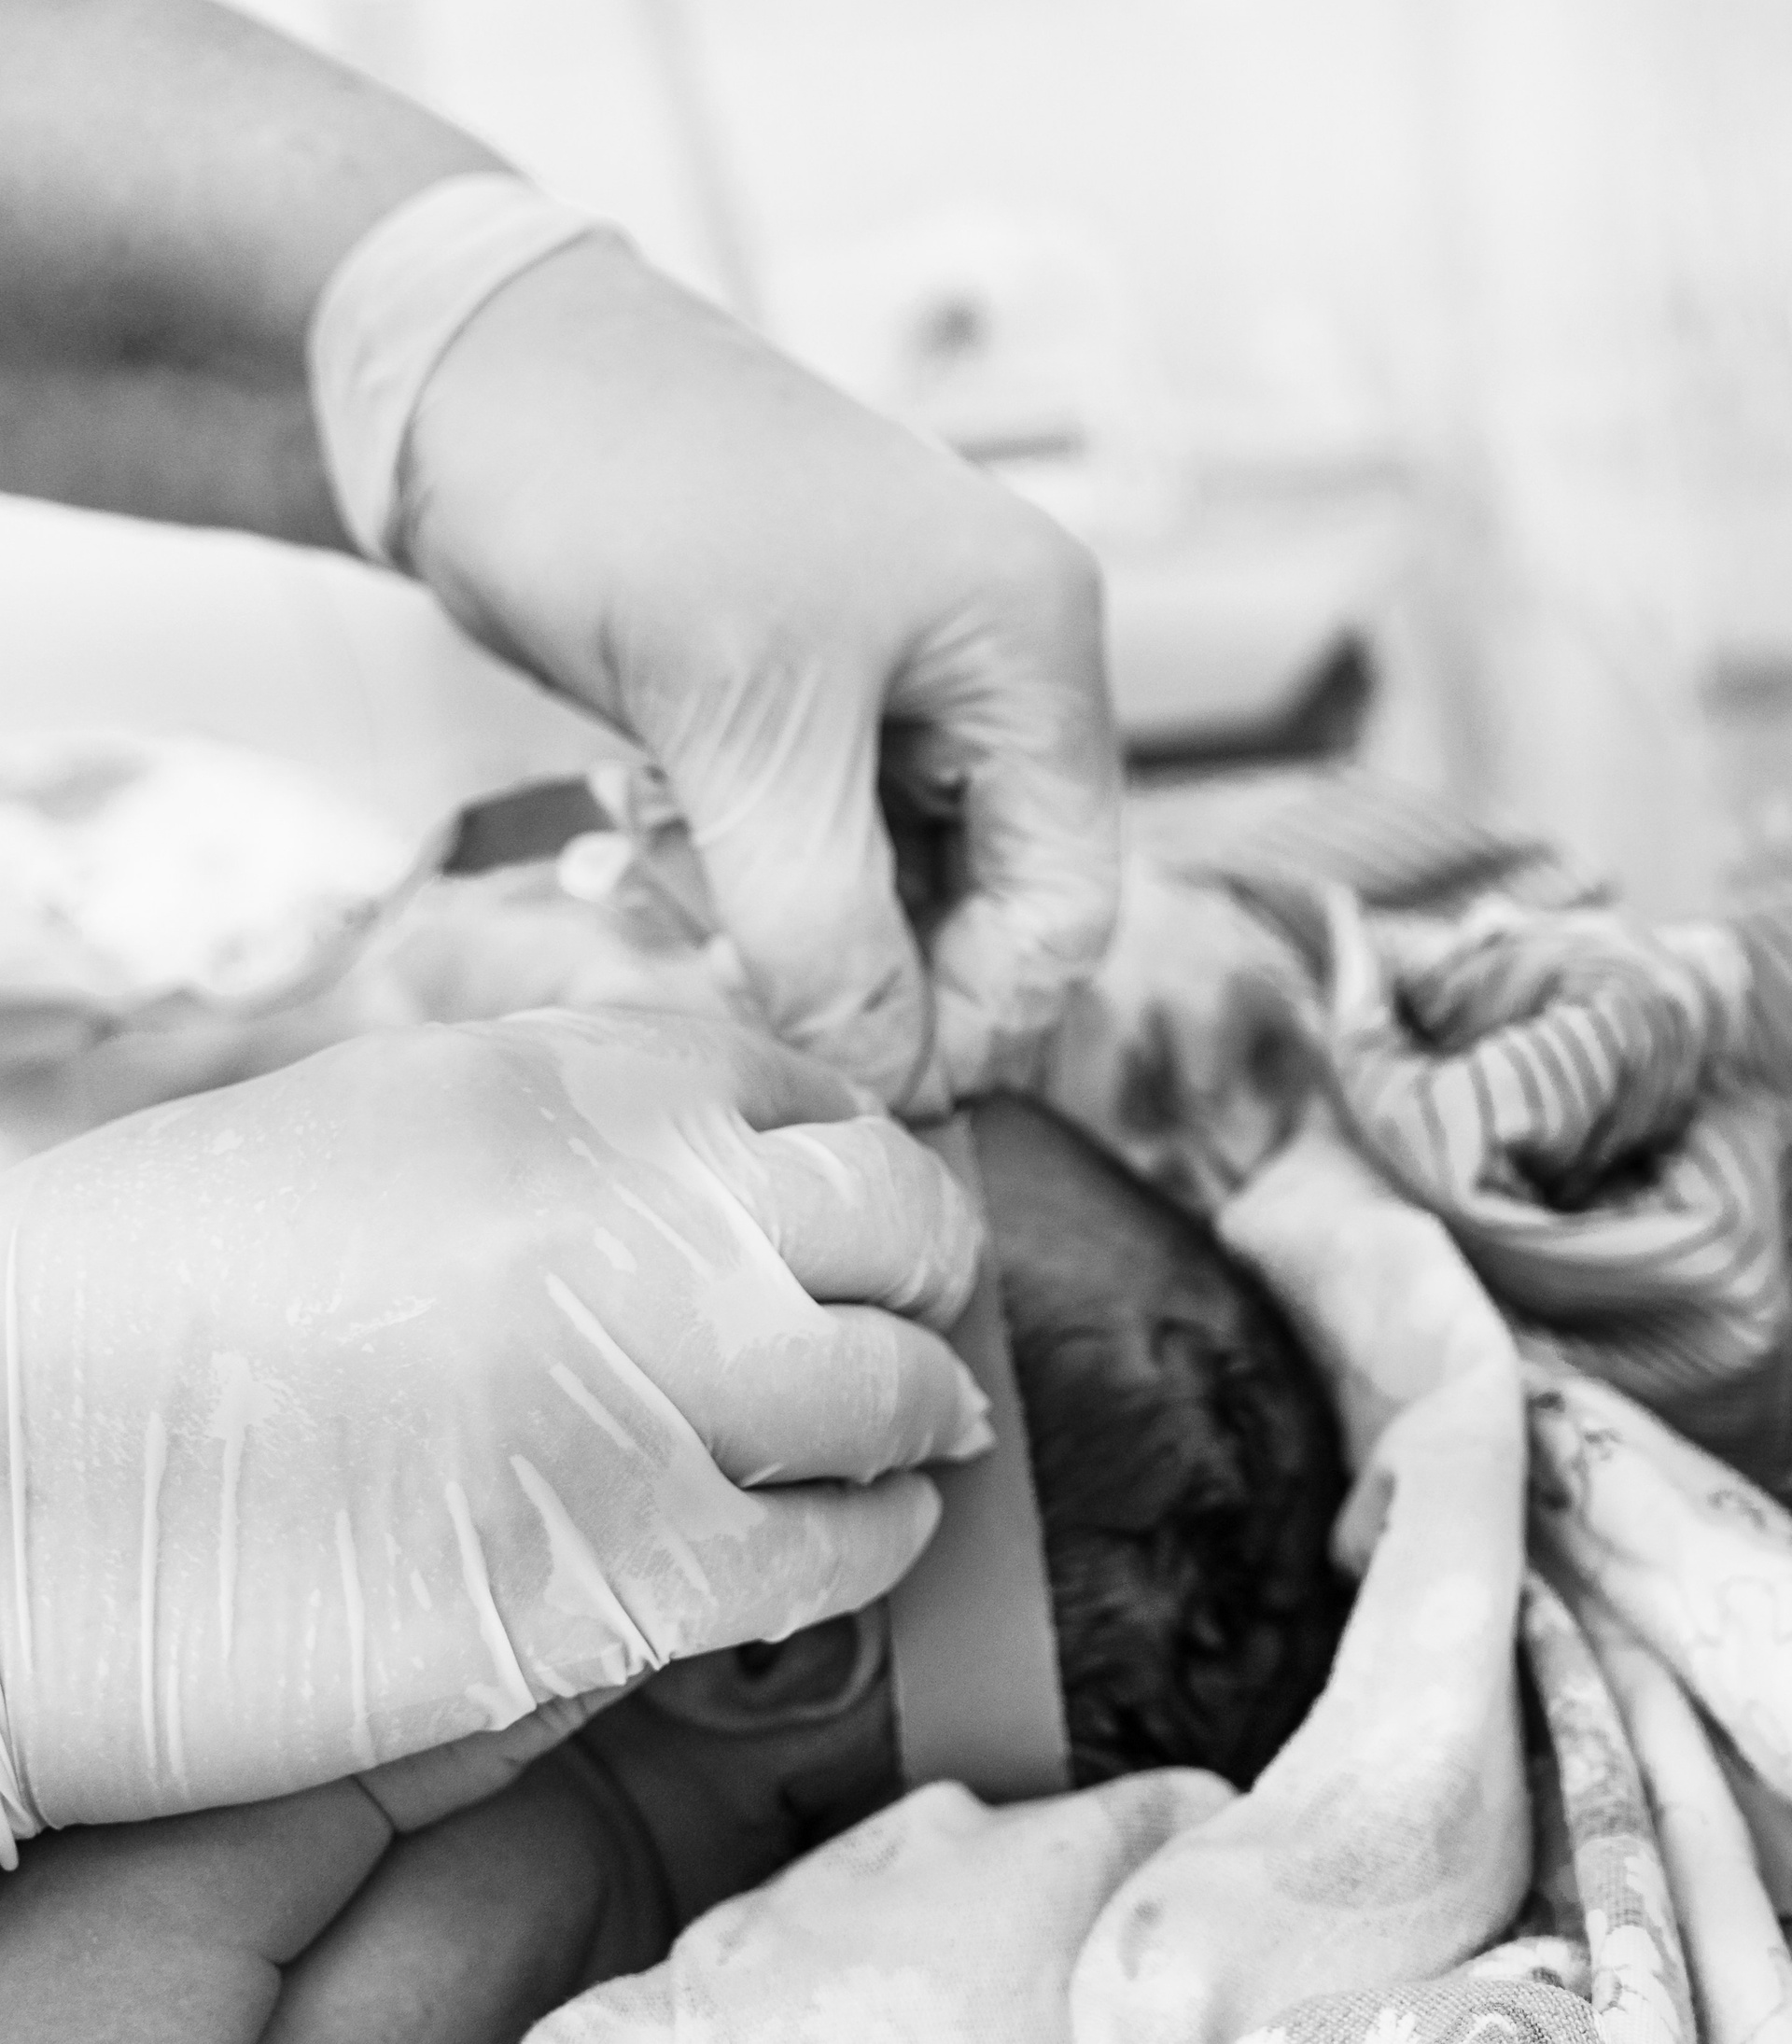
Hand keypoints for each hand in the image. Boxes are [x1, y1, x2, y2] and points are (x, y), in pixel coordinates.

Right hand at [0, 1008, 986, 1831]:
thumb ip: (549, 1146)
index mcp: (566, 1074)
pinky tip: (860, 1544)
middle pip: (895, 1215)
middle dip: (925, 1263)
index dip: (847, 1158)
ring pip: (899, 1384)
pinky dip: (876, 1545)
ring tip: (911, 1435)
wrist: (7, 1470)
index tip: (849, 1211)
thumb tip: (678, 1197)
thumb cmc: (135, 1302)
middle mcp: (643, 1201)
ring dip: (917, 1413)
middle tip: (921, 1309)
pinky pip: (841, 1548)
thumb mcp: (367, 1130)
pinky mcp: (637, 1561)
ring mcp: (658, 1378)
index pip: (801, 1088)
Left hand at [397, 236, 1120, 1108]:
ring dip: (808, 925)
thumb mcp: (739, 728)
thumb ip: (825, 926)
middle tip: (753, 994)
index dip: (980, 1015)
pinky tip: (675, 843)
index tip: (865, 1089)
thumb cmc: (626, 497)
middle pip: (997, 897)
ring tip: (691, 882)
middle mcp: (996, 656)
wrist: (470, 376)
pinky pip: (829, 833)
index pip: (1070, 899)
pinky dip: (761, 871)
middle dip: (884, 968)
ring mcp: (906, 670)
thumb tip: (891, 1079)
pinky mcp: (813, 688)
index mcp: (1031, 639)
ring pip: (904, 877)